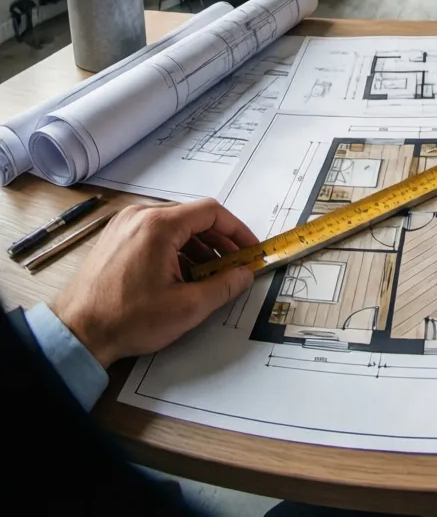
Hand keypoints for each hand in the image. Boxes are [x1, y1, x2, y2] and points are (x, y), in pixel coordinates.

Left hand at [52, 198, 257, 368]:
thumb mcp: (186, 307)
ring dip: (198, 247)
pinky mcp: (116, 237)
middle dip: (219, 241)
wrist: (75, 334)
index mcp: (159, 225)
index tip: (250, 248)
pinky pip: (156, 234)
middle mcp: (141, 216)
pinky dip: (176, 249)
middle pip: (193, 218)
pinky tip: (183, 275)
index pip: (211, 213)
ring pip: (175, 226)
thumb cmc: (127, 320)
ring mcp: (125, 225)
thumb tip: (245, 274)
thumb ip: (224, 286)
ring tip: (210, 275)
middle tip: (234, 264)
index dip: (237, 230)